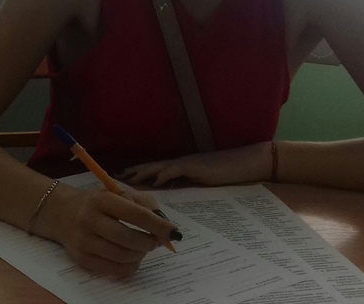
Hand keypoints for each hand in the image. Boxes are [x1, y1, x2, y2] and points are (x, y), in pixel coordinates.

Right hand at [36, 184, 176, 277]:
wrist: (60, 213)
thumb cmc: (96, 202)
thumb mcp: (116, 193)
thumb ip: (142, 203)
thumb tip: (164, 225)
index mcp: (101, 199)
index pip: (135, 214)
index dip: (158, 225)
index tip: (174, 232)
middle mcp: (89, 219)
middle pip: (129, 238)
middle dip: (149, 242)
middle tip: (154, 241)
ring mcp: (83, 241)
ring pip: (122, 256)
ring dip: (140, 255)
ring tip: (142, 248)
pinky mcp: (81, 259)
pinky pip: (114, 270)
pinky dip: (129, 266)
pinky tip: (131, 258)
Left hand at [119, 143, 271, 187]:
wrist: (246, 164)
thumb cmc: (228, 175)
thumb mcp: (205, 184)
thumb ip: (190, 188)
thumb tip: (176, 200)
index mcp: (182, 168)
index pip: (157, 170)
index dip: (141, 173)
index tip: (125, 178)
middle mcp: (181, 163)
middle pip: (152, 166)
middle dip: (135, 171)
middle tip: (117, 176)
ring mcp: (187, 163)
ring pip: (159, 167)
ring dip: (143, 172)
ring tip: (128, 177)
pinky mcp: (195, 167)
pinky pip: (175, 170)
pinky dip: (163, 175)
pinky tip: (154, 181)